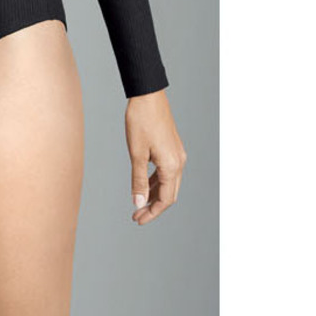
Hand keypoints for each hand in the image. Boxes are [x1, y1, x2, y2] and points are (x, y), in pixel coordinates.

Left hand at [125, 88, 185, 224]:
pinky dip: (156, 181)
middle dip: (153, 207)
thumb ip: (138, 180)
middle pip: (169, 194)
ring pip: (168, 183)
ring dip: (154, 195)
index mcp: (172, 166)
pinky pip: (166, 172)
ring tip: (138, 203)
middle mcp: (179, 162)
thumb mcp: (136, 153)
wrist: (148, 96)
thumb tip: (138, 202)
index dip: (152, 212)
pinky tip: (144, 185)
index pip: (165, 199)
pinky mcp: (173, 148)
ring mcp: (178, 155)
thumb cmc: (140, 121)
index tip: (137, 219)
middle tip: (136, 216)